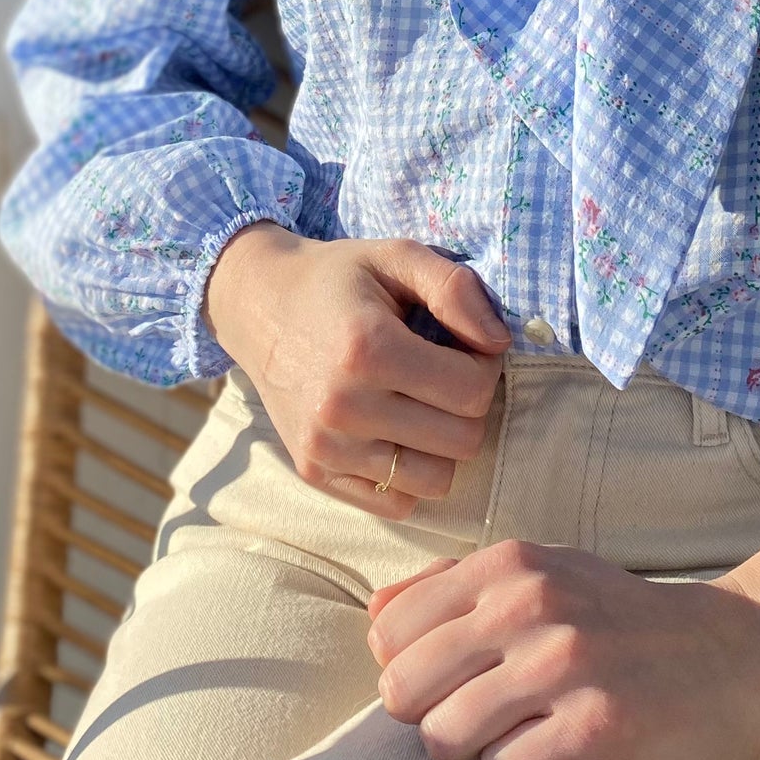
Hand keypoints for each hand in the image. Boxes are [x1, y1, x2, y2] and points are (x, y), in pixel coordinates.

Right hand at [201, 224, 511, 516]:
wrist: (259, 305)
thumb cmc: (340, 279)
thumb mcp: (399, 256)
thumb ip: (457, 289)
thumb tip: (500, 343)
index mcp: (366, 349)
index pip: (473, 392)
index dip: (485, 366)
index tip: (463, 346)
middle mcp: (343, 407)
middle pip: (463, 441)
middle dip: (468, 406)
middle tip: (444, 373)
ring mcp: (325, 448)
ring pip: (436, 480)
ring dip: (442, 444)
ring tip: (420, 403)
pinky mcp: (314, 473)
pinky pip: (397, 503)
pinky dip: (408, 472)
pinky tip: (395, 430)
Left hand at [364, 531, 759, 759]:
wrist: (745, 651)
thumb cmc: (627, 621)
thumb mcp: (544, 575)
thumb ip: (455, 588)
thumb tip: (372, 617)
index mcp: (508, 565)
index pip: (387, 631)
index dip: (408, 669)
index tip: (453, 681)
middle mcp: (528, 604)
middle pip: (402, 689)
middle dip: (427, 719)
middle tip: (479, 721)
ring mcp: (564, 664)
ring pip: (442, 737)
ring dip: (469, 754)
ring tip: (513, 740)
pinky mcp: (599, 724)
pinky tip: (554, 756)